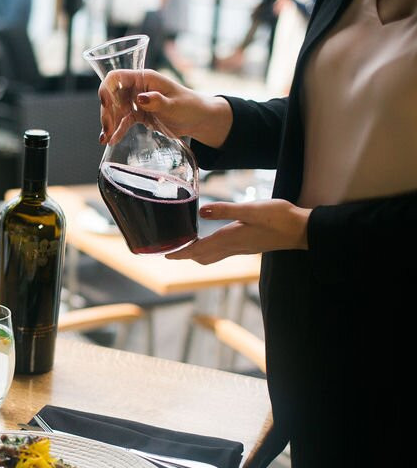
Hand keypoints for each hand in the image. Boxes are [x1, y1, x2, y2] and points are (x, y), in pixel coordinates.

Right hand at [98, 69, 232, 148]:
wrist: (198, 120)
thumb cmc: (189, 107)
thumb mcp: (174, 105)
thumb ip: (157, 101)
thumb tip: (140, 98)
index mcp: (144, 78)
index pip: (117, 77)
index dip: (107, 88)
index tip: (105, 104)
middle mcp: (137, 88)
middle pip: (112, 96)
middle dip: (107, 112)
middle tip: (107, 130)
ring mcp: (136, 101)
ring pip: (114, 110)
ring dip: (109, 123)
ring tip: (105, 139)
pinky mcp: (138, 114)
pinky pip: (123, 121)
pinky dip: (116, 130)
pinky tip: (111, 140)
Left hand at [165, 199, 310, 264]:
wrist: (303, 229)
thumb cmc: (279, 218)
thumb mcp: (251, 209)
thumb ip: (226, 210)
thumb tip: (202, 212)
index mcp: (230, 239)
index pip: (199, 250)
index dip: (181, 253)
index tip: (165, 256)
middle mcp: (233, 247)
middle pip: (203, 257)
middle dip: (186, 256)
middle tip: (170, 252)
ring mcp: (242, 249)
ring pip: (212, 256)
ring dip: (197, 255)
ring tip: (185, 248)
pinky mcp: (249, 246)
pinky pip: (222, 253)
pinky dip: (210, 251)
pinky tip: (211, 243)